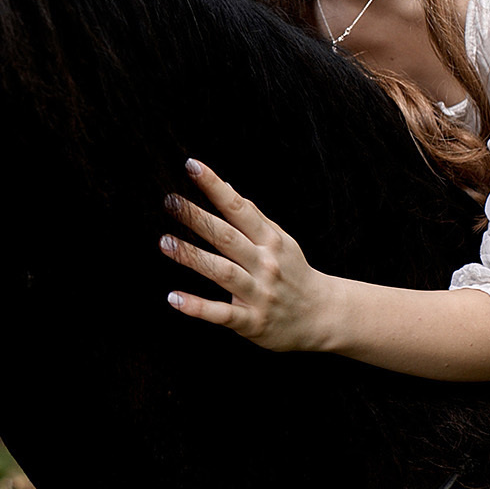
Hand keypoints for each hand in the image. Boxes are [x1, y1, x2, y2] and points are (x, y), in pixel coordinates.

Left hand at [161, 158, 337, 351]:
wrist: (324, 316)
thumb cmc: (295, 273)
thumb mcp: (282, 241)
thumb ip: (255, 217)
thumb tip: (228, 188)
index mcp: (270, 241)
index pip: (239, 208)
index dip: (215, 187)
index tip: (192, 167)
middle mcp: (265, 264)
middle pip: (227, 237)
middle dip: (198, 218)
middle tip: (170, 202)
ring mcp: (259, 293)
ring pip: (222, 272)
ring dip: (193, 257)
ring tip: (165, 242)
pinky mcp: (252, 321)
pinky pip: (222, 313)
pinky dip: (198, 307)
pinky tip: (173, 298)